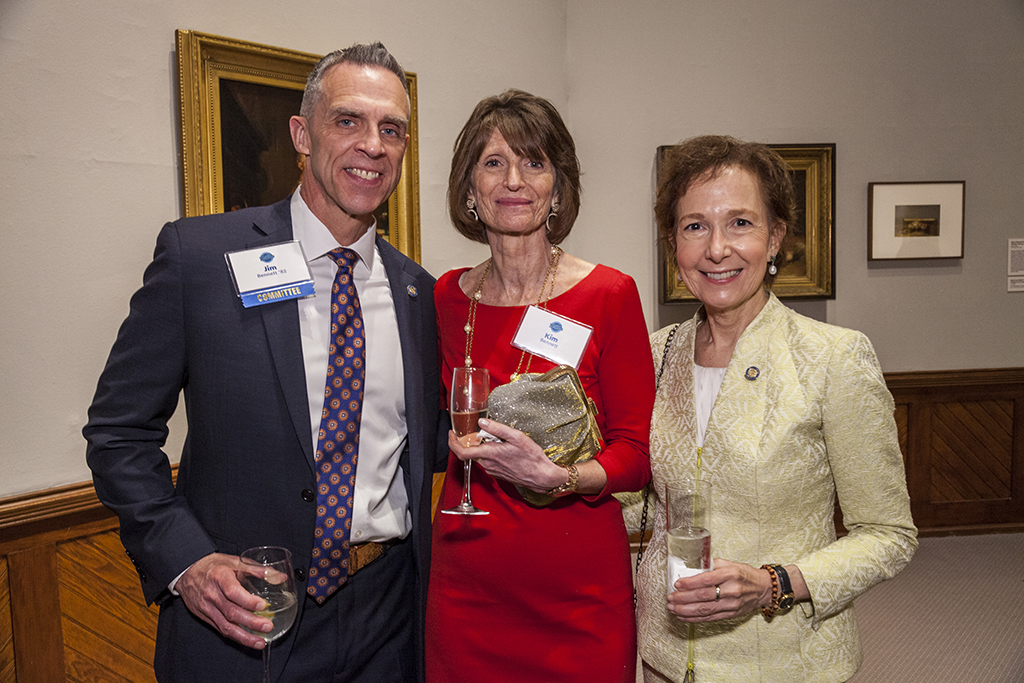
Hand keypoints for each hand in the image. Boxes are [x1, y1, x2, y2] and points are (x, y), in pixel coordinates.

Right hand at [175, 553, 273, 648]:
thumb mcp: (235, 561)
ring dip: (244, 637)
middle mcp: (212, 595)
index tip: (262, 606)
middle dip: (250, 622)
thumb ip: (258, 570)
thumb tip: (280, 578)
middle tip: (267, 627)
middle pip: (231, 612)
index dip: (247, 601)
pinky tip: (247, 640)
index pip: (233, 592)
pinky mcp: (206, 617)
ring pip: (225, 626)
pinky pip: (221, 629)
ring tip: (260, 642)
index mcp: (220, 577)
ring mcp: (207, 608)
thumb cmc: (213, 566)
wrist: (188, 572)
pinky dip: (235, 636)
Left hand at [448, 418, 564, 492]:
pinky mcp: (498, 474)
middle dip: (470, 441)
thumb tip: (482, 422)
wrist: (541, 477)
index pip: (462, 452)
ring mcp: (492, 470)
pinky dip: (489, 454)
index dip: (453, 442)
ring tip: (493, 438)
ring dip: (481, 447)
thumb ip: (497, 429)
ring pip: (480, 457)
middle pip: (470, 452)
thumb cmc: (531, 458)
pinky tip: (501, 448)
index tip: (452, 433)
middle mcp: (488, 464)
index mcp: (490, 454)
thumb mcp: (517, 437)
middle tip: (476, 430)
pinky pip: (488, 462)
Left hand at [667, 558, 772, 622]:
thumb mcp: (730, 564)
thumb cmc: (744, 574)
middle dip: (683, 598)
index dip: (689, 583)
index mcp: (730, 574)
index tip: (677, 584)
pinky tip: (683, 616)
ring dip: (685, 610)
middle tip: (670, 598)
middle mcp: (731, 590)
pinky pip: (710, 618)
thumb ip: (711, 565)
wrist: (764, 588)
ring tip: (672, 608)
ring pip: (705, 610)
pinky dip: (694, 618)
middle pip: (703, 597)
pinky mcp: (731, 614)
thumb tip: (690, 567)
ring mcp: (731, 604)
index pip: (706, 580)